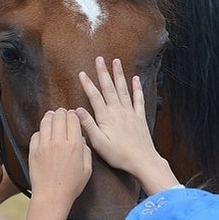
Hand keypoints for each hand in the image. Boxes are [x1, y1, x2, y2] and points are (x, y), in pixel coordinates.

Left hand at [28, 107, 91, 205]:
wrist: (51, 197)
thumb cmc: (71, 186)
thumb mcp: (87, 169)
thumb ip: (86, 151)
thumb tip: (81, 138)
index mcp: (74, 145)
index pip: (73, 119)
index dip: (73, 115)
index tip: (73, 115)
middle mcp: (58, 142)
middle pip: (59, 117)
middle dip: (62, 113)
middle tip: (62, 113)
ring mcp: (44, 145)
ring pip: (45, 122)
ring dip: (50, 117)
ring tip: (52, 116)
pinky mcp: (33, 151)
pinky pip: (36, 134)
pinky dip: (40, 130)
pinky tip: (44, 132)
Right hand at [75, 57, 178, 192]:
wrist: (142, 160)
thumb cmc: (119, 155)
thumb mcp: (99, 143)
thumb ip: (88, 125)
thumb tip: (77, 110)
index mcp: (106, 117)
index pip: (94, 97)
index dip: (88, 84)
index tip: (82, 73)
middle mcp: (118, 111)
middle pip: (109, 88)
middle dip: (103, 72)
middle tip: (99, 59)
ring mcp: (130, 113)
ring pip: (123, 89)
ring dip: (119, 75)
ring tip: (116, 61)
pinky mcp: (140, 117)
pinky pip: (138, 99)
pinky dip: (137, 88)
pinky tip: (135, 79)